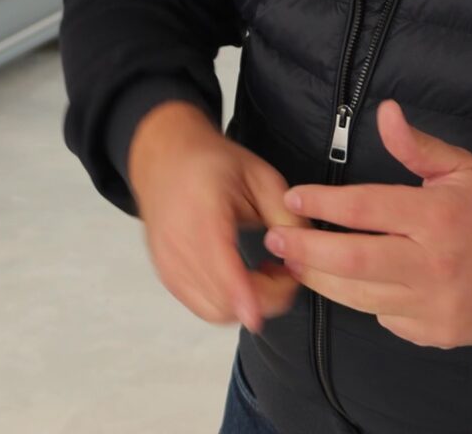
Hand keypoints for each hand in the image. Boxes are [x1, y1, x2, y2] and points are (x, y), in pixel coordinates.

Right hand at [127, 100, 307, 333]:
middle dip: (266, 298)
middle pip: (224, 300)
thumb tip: (306, 257)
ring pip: (215, 311)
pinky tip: (243, 278)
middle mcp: (178, 244)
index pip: (222, 267)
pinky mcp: (167, 277)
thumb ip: (286, 215)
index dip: (249, 295)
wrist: (165, 160)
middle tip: (285, 271)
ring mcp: (168, 265)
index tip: (274, 302)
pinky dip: (229, 304)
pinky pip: (203, 307)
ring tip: (264, 273)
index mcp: (201, 212)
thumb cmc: (212, 164)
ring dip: (249, 304)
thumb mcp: (261, 177)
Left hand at [270, 100, 471, 348]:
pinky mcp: (436, 333)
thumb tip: (385, 112)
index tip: (294, 198)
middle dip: (304, 251)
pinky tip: (353, 286)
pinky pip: (385, 319)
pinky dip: (365, 301)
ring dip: (321, 280)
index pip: (364, 208)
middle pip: (350, 260)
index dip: (321, 203)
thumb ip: (417, 146)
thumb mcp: (464, 168)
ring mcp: (433, 304)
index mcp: (436, 217)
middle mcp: (432, 263)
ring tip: (296, 264)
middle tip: (276, 240)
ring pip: (359, 296)